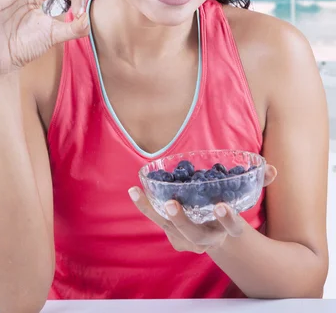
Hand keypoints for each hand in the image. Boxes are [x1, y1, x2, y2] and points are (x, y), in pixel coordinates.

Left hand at [128, 163, 276, 253]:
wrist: (215, 233)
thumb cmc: (226, 207)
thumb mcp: (244, 196)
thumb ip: (259, 182)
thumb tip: (272, 170)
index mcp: (227, 229)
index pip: (231, 228)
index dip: (228, 219)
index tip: (222, 206)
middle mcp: (207, 238)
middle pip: (194, 234)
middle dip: (183, 220)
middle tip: (172, 204)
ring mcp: (188, 239)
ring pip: (170, 228)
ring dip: (154, 211)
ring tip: (138, 193)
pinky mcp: (172, 233)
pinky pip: (157, 220)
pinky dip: (146, 206)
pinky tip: (136, 191)